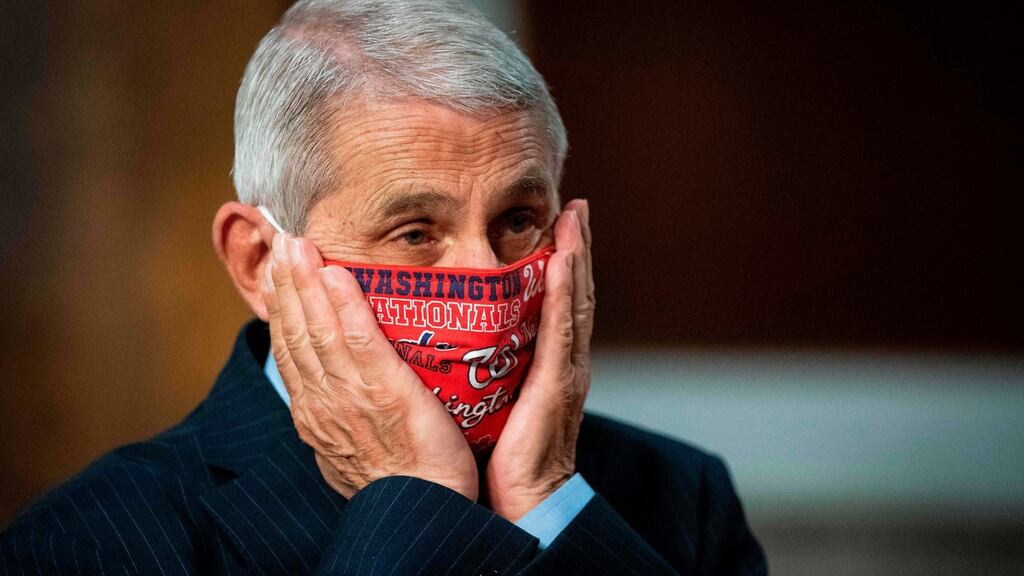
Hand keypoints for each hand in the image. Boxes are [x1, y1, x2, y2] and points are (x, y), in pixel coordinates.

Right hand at [263, 234, 477, 499]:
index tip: (278, 272)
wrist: (425, 510)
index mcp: (314, 414)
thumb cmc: (401, 482)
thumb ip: (340, 414)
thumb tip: (337, 392)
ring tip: (298, 246)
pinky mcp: (384, 392)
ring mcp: (349, 397)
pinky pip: (359, 341)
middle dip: (286, 285)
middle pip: (295, 333)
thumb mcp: (353, 449)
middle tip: (281, 242)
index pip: (290, 350)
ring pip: (318, 330)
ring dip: (305, 284)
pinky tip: (335, 275)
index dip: (282, 308)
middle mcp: (322, 402)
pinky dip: (344, 307)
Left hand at [484, 199, 593, 520]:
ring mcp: (567, 371)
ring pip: (575, 302)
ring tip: (575, 218)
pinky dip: (567, 292)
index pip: (558, 302)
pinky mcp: (559, 384)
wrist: (525, 498)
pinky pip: (563, 329)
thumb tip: (462, 343)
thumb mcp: (497, 400)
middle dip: (577, 248)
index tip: (561, 224)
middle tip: (576, 207)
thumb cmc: (502, 455)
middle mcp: (565, 361)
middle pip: (575, 293)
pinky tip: (564, 261)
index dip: (563, 262)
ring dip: (578, 257)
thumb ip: (490, 367)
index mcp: (549, 363)